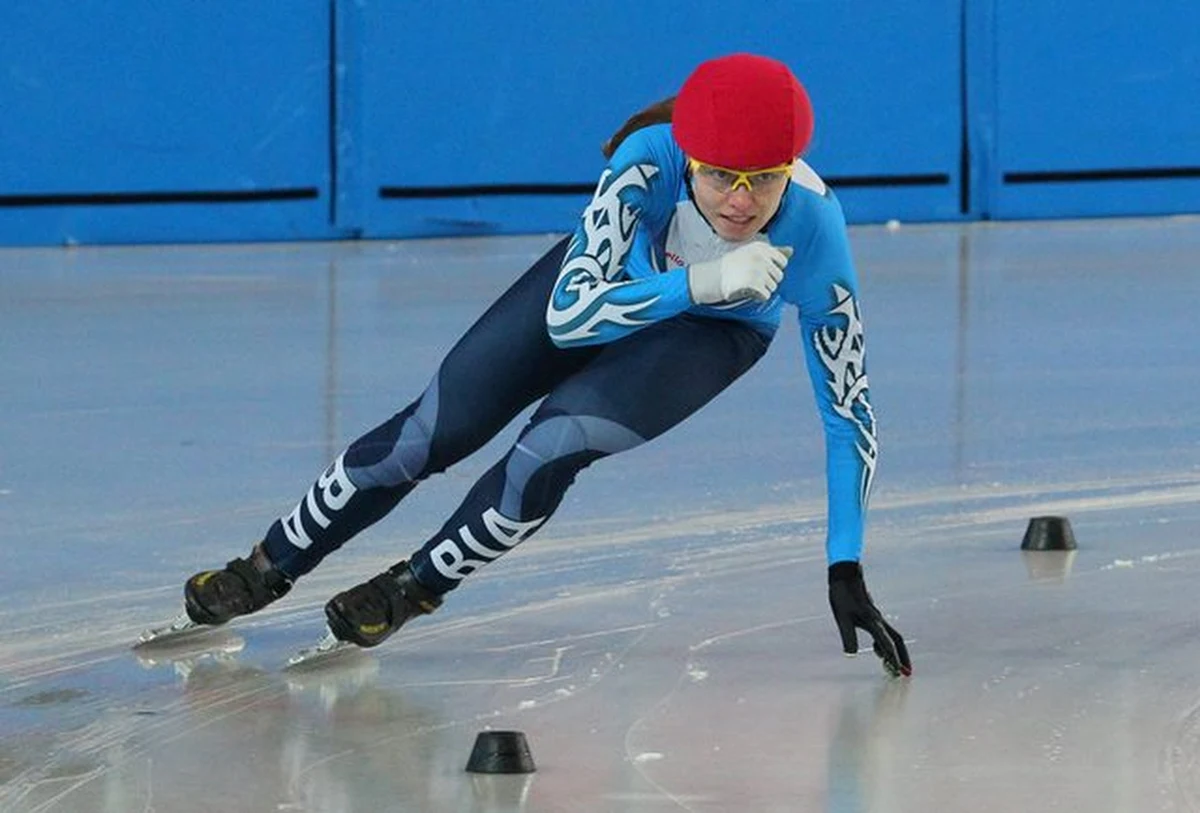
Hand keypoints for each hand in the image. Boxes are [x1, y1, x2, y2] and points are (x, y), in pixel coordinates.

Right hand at [687, 242, 791, 304]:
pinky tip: (745, 290)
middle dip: (767, 280)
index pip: (782, 261)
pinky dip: (757, 296)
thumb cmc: (731, 267)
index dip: (771, 269)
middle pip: (779, 276)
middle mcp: (761, 257)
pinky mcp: (754, 284)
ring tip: (745, 283)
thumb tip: (791, 250)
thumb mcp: (751, 254)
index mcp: (761, 247)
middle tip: (748, 277)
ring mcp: (757, 270)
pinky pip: (766, 295)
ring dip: (761, 289)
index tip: (756, 269)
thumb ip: (772, 253)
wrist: (710, 278)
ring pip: (773, 287)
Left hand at [828, 561, 911, 676]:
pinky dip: (884, 643)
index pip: (887, 644)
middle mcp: (878, 620)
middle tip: (906, 674)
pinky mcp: (871, 615)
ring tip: (893, 667)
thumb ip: (848, 636)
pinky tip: (876, 649)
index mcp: (873, 622)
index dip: (893, 659)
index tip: (898, 672)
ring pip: (892, 636)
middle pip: (897, 640)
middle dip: (902, 657)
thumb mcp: (842, 617)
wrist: (845, 574)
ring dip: (895, 651)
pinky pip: (884, 632)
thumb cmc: (843, 595)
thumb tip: (851, 656)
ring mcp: (876, 617)